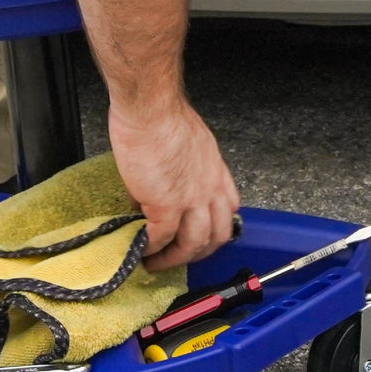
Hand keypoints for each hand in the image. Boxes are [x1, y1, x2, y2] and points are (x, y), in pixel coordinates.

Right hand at [109, 98, 239, 272]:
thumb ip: (182, 164)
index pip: (229, 206)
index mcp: (215, 169)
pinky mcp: (166, 205)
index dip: (217, 224)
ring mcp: (190, 199)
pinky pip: (161, 237)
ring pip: (193, 243)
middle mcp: (210, 187)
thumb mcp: (187, 140)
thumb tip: (161, 180)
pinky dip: (151, 248)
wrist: (150, 108)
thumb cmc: (161, 114)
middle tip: (181, 257)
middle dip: (200, 251)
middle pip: (217, 234)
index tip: (203, 232)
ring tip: (157, 263)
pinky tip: (142, 250)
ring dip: (175, 259)